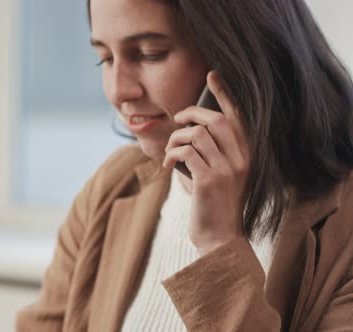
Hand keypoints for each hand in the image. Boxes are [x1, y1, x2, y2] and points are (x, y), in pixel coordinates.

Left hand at [163, 70, 250, 255]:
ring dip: (175, 139)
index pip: (238, 116)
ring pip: (196, 134)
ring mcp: (227, 169)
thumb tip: (188, 130)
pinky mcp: (209, 180)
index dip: (224, 92)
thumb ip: (210, 152)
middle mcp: (242, 158)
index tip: (213, 73)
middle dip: (189, 115)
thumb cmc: (214, 205)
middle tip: (176, 123)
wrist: (220, 238)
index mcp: (247, 154)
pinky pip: (185, 152)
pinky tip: (167, 167)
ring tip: (169, 154)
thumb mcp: (220, 174)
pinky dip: (171, 154)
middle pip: (214, 119)